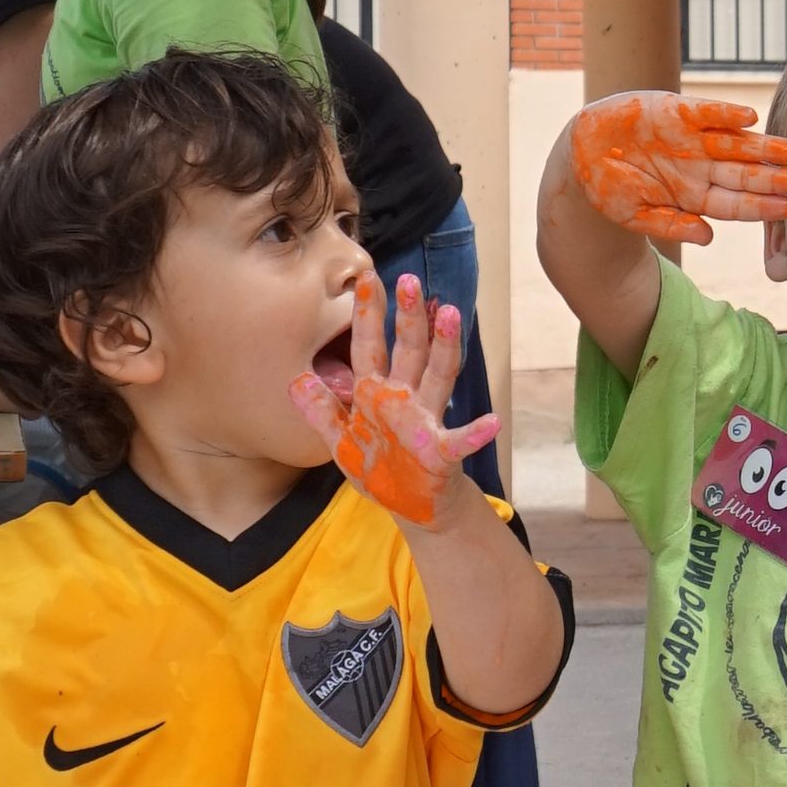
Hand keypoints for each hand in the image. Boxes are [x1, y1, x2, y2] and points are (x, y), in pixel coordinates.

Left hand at [290, 276, 497, 529]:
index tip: (368, 279)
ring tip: (451, 314)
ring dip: (445, 347)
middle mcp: (404, 399)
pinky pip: (460, 441)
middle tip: (411, 281)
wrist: (412, 506)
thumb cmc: (381, 470)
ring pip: (437, 377)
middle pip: (408, 351)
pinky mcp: (441, 453)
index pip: (369, 348)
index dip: (368, 316)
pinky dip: (476, 433)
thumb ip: (322, 412)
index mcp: (375, 394)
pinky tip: (492, 422)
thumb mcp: (342, 442)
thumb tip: (294, 382)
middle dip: (409, 318)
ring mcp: (426, 422)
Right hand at [566, 91, 786, 245]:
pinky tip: (751, 117)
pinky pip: (706, 113)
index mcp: (692, 197)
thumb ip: (671, 225)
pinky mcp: (675, 111)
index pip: (735, 204)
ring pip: (734, 143)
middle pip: (743, 174)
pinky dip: (726, 114)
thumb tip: (708, 238)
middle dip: (773, 177)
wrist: (583, 154)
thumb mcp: (636, 216)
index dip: (761, 206)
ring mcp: (689, 140)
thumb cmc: (611, 192)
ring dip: (763, 146)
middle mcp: (698, 168)